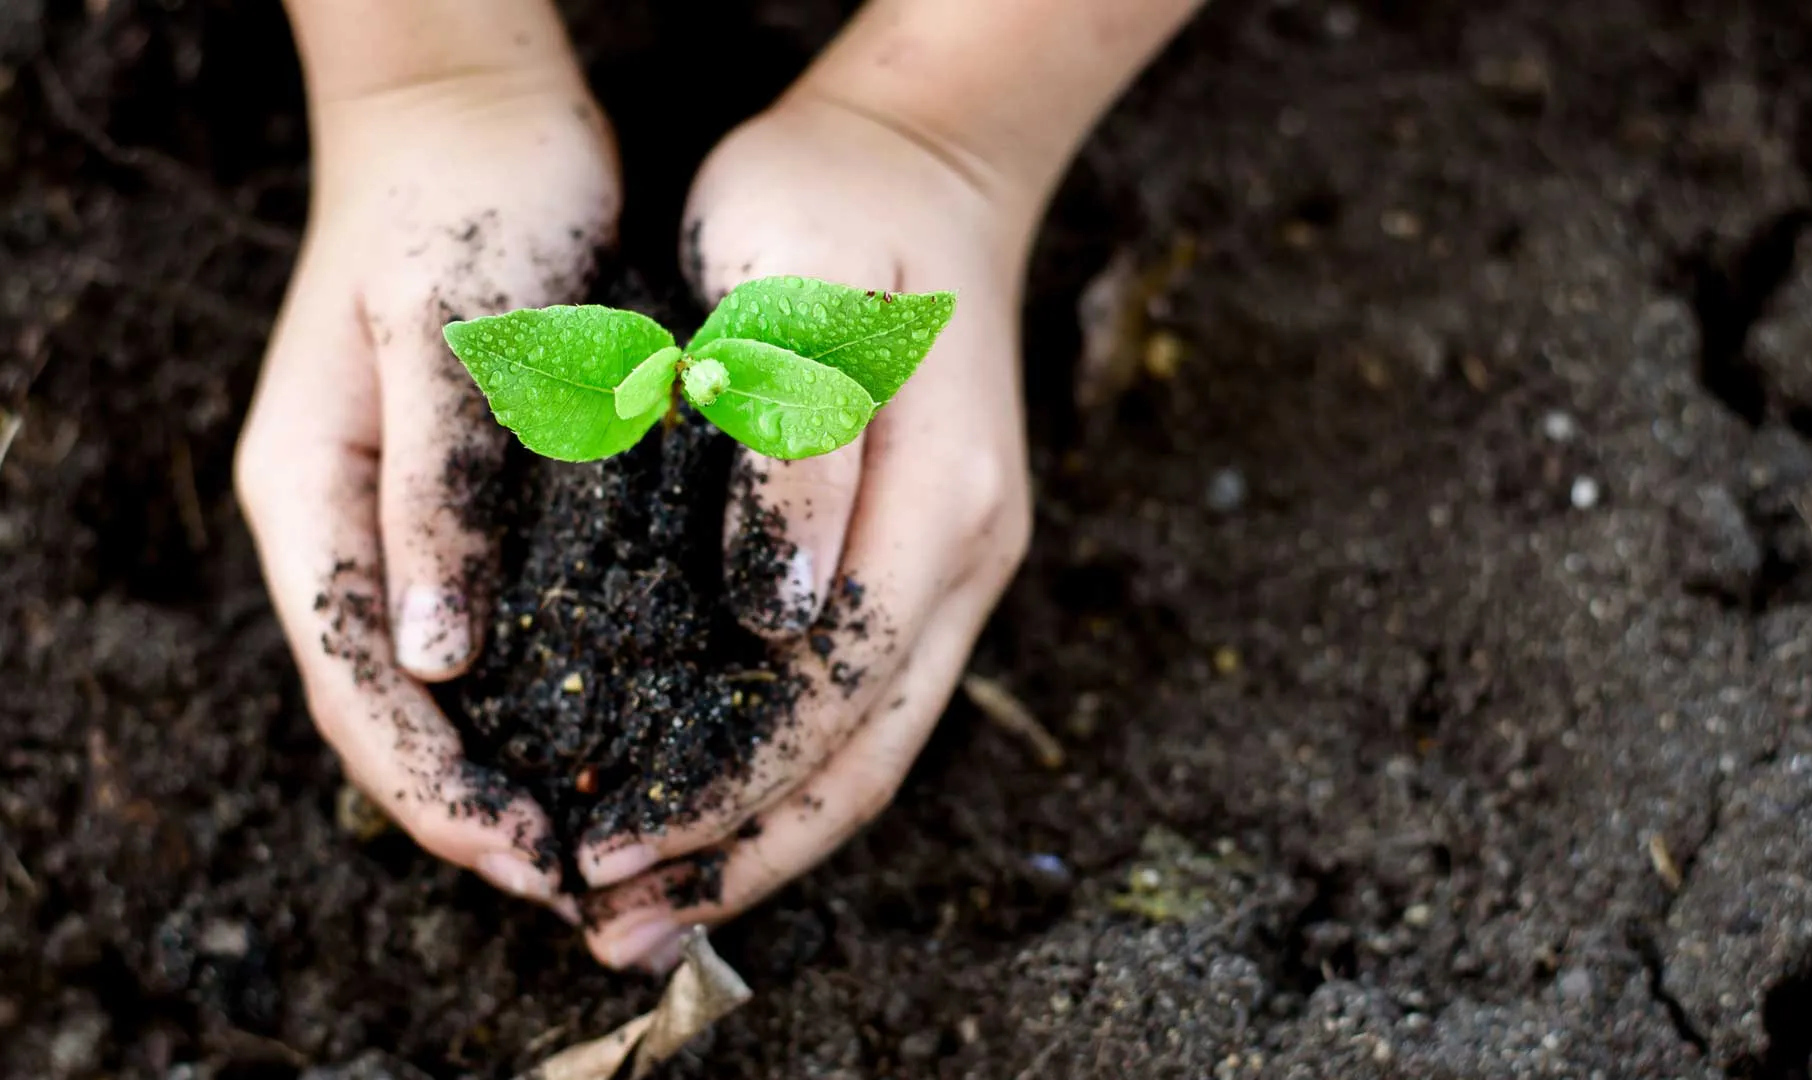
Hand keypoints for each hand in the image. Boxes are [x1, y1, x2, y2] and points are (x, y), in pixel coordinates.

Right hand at [235, 71, 617, 913]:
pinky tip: (606, 724)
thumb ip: (441, 496)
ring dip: (499, 765)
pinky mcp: (462, 493)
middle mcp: (344, 524)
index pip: (357, 690)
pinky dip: (533, 690)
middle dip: (468, 806)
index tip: (532, 857)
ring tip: (593, 832)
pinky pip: (483, 625)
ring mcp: (398, 511)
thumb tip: (431, 659)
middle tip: (576, 879)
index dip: (436, 792)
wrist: (477, 112)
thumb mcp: (453, 347)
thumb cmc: (466, 207)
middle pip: (386, 709)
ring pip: (432, 680)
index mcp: (311, 500)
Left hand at [577, 94, 1035, 968]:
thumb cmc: (831, 205)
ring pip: (874, 742)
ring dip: (772, 834)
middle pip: (865, 756)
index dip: (722, 790)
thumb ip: (793, 461)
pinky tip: (722, 796)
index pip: (829, 696)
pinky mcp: (929, 549)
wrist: (924, 157)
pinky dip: (793, 765)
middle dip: (745, 854)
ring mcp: (959, 558)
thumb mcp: (792, 297)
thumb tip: (775, 622)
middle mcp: (965, 555)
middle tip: (618, 925)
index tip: (609, 847)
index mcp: (938, 504)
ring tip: (663, 902)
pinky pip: (866, 693)